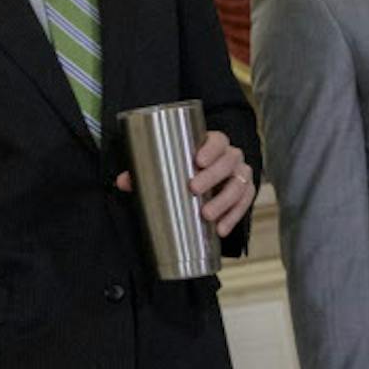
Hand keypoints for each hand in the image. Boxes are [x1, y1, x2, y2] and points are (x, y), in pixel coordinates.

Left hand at [115, 130, 255, 237]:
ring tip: (207, 214)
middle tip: (194, 189)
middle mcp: (231, 156)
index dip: (211, 148)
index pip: (219, 140)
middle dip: (213, 175)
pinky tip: (221, 229)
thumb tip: (122, 182)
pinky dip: (234, 217)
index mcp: (213, 144)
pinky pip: (245, 204)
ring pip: (240, 184)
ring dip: (225, 200)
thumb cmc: (185, 168)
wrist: (209, 181)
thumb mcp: (168, 166)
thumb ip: (145, 172)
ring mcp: (240, 175)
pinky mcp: (245, 194)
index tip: (197, 160)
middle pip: (230, 161)